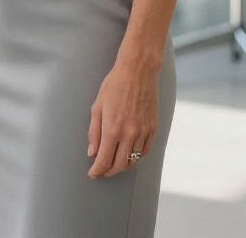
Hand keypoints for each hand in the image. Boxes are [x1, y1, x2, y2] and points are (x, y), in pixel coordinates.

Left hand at [86, 59, 159, 178]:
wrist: (138, 72)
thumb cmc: (114, 85)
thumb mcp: (97, 106)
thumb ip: (94, 131)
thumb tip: (92, 152)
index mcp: (112, 128)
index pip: (104, 159)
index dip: (97, 170)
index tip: (93, 174)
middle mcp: (129, 134)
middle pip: (119, 165)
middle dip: (108, 171)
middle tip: (102, 171)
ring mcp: (143, 133)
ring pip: (133, 161)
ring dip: (122, 166)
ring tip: (113, 164)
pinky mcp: (153, 129)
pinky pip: (145, 151)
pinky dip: (136, 157)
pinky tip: (128, 155)